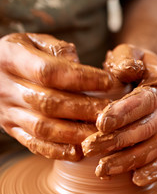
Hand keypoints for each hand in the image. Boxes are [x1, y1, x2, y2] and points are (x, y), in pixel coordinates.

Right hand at [0, 33, 116, 160]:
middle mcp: (7, 87)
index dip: (82, 78)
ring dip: (75, 133)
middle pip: (49, 102)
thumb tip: (77, 61)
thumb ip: (56, 48)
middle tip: (110, 111)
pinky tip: (78, 152)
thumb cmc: (22, 54)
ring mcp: (7, 111)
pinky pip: (33, 143)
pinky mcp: (11, 128)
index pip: (50, 71)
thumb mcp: (34, 40)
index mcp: (12, 58)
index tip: (108, 81)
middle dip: (84, 109)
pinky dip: (56, 151)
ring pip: (43, 127)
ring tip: (100, 133)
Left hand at [81, 44, 156, 185]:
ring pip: (153, 146)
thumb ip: (125, 59)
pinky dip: (151, 170)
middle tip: (90, 148)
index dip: (125, 112)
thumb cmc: (132, 63)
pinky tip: (136, 181)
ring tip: (102, 169)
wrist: (147, 73)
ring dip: (128, 160)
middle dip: (119, 140)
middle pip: (147, 127)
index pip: (145, 100)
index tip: (100, 122)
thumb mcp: (128, 52)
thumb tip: (124, 71)